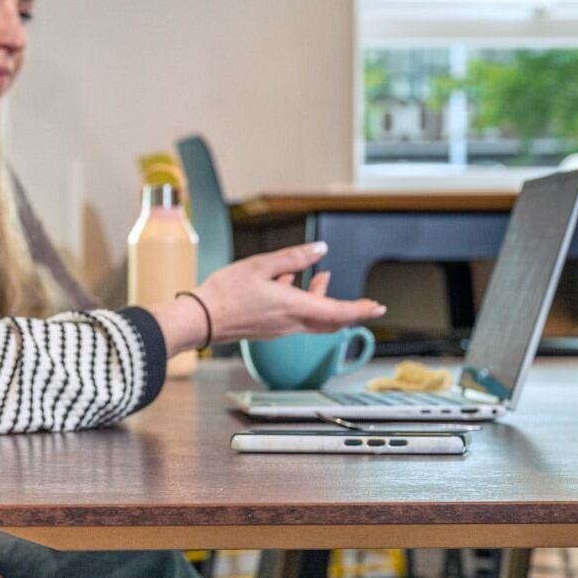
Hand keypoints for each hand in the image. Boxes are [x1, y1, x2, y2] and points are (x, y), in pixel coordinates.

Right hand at [155, 242, 385, 350]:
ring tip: (322, 276)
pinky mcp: (267, 328)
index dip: (360, 310)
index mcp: (293, 307)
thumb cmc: (224, 295)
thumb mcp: (260, 266)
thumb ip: (293, 257)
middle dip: (348, 309)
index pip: (337, 313)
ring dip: (322, 299)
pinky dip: (301, 300)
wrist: (199, 320)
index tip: (378, 308)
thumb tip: (319, 249)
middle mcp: (290, 323)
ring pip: (312, 317)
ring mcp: (278, 328)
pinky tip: (288, 281)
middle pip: (330, 321)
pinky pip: (294, 316)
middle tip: (365, 303)